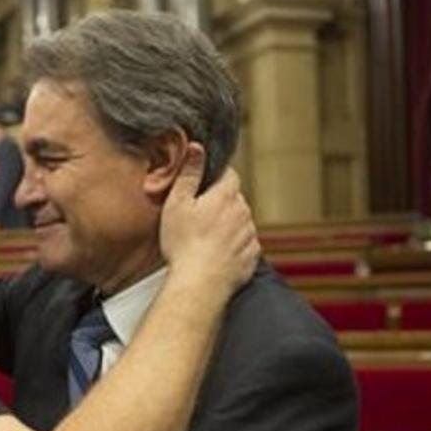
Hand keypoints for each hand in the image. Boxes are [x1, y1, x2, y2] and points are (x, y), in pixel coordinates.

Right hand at [159, 146, 258, 295]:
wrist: (200, 282)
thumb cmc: (184, 244)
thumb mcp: (177, 203)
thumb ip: (189, 173)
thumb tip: (197, 147)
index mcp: (226, 196)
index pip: (229, 175)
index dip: (217, 177)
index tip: (205, 186)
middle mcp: (243, 212)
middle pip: (235, 199)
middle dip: (221, 203)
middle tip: (199, 216)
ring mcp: (250, 235)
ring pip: (241, 222)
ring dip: (229, 225)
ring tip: (206, 238)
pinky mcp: (252, 256)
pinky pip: (245, 244)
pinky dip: (234, 245)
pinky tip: (217, 253)